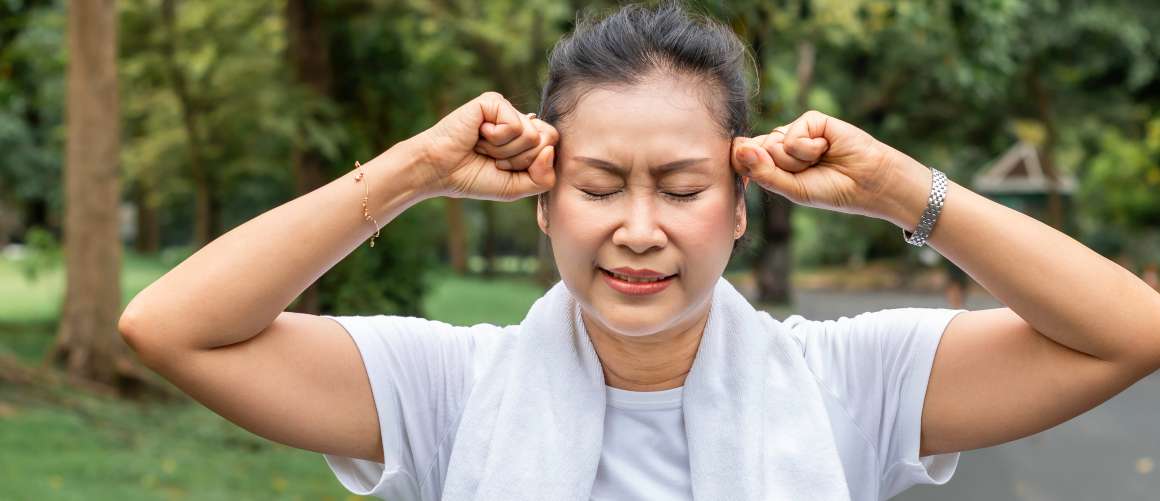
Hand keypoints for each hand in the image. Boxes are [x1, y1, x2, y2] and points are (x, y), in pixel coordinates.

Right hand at [411, 91, 558, 200]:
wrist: (439, 170)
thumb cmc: (474, 178)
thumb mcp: (517, 187)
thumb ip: (543, 177)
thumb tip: (549, 149)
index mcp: (526, 138)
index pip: (552, 148)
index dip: (531, 166)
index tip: (504, 169)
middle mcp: (519, 120)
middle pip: (547, 140)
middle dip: (520, 159)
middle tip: (493, 158)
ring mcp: (507, 109)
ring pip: (532, 135)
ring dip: (504, 150)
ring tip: (483, 147)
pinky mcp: (493, 101)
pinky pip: (515, 125)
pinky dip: (496, 139)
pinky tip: (478, 135)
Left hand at [731, 110, 914, 220]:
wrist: (867, 182)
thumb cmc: (831, 189)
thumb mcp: (792, 189)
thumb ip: (763, 172)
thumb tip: (740, 149)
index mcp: (773, 163)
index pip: (744, 159)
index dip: (749, 168)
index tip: (769, 178)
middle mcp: (781, 145)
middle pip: (756, 152)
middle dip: (780, 168)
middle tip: (806, 173)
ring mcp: (795, 131)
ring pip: (773, 144)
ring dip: (796, 161)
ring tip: (818, 161)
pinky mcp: (810, 120)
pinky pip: (792, 135)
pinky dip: (808, 148)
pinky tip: (825, 148)